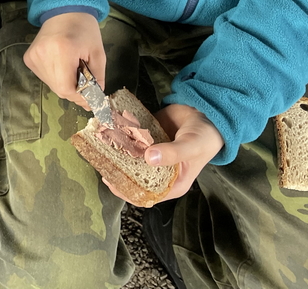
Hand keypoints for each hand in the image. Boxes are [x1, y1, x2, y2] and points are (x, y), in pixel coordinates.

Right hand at [23, 12, 104, 108]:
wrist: (64, 11)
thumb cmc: (84, 30)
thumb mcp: (98, 54)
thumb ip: (97, 79)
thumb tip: (94, 100)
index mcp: (62, 51)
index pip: (67, 88)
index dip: (80, 97)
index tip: (91, 98)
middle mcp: (43, 55)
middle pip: (58, 89)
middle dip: (74, 92)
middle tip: (86, 87)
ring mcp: (33, 57)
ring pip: (51, 85)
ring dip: (65, 84)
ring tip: (73, 71)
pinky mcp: (28, 58)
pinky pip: (44, 77)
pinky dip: (55, 77)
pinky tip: (61, 65)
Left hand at [102, 103, 223, 205]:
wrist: (206, 111)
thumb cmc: (204, 136)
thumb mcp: (191, 147)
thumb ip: (173, 153)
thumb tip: (149, 158)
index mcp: (172, 183)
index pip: (146, 195)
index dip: (128, 191)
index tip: (111, 180)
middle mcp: (159, 171)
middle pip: (134, 176)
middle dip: (118, 169)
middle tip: (102, 158)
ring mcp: (151, 154)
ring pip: (129, 157)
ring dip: (116, 151)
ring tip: (102, 143)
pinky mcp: (147, 138)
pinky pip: (131, 139)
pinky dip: (121, 135)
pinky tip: (109, 129)